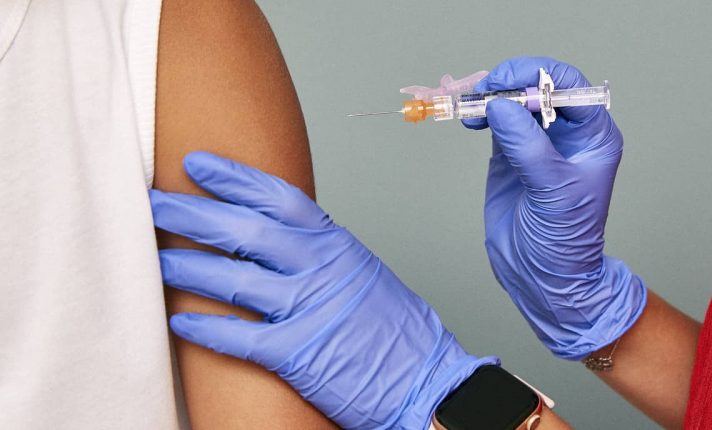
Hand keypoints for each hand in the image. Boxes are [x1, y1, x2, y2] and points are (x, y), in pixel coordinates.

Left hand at [150, 152, 496, 428]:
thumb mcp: (363, 274)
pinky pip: (239, 336)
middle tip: (157, 202)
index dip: (234, 178)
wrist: (428, 379)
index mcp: (337, 245)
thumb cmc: (398, 332)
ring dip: (188, 266)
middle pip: (246, 231)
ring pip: (234, 279)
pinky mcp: (298, 353)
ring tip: (157, 258)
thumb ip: (321, 254)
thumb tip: (277, 240)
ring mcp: (309, 309)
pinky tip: (180, 320)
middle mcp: (322, 269)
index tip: (197, 165)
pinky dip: (206, 328)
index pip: (278, 198)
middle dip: (194, 214)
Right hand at [464, 57, 646, 359]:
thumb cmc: (565, 240)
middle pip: (539, 85)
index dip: (537, 77)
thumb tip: (501, 105)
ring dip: (491, 94)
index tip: (507, 85)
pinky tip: (470, 117)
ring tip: (471, 105)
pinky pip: (496, 118)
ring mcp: (538, 140)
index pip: (570, 86)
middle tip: (483, 90)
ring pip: (515, 99)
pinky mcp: (511, 152)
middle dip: (510, 82)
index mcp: (594, 136)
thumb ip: (529, 146)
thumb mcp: (553, 191)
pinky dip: (481, 111)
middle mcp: (569, 132)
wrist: (543, 277)